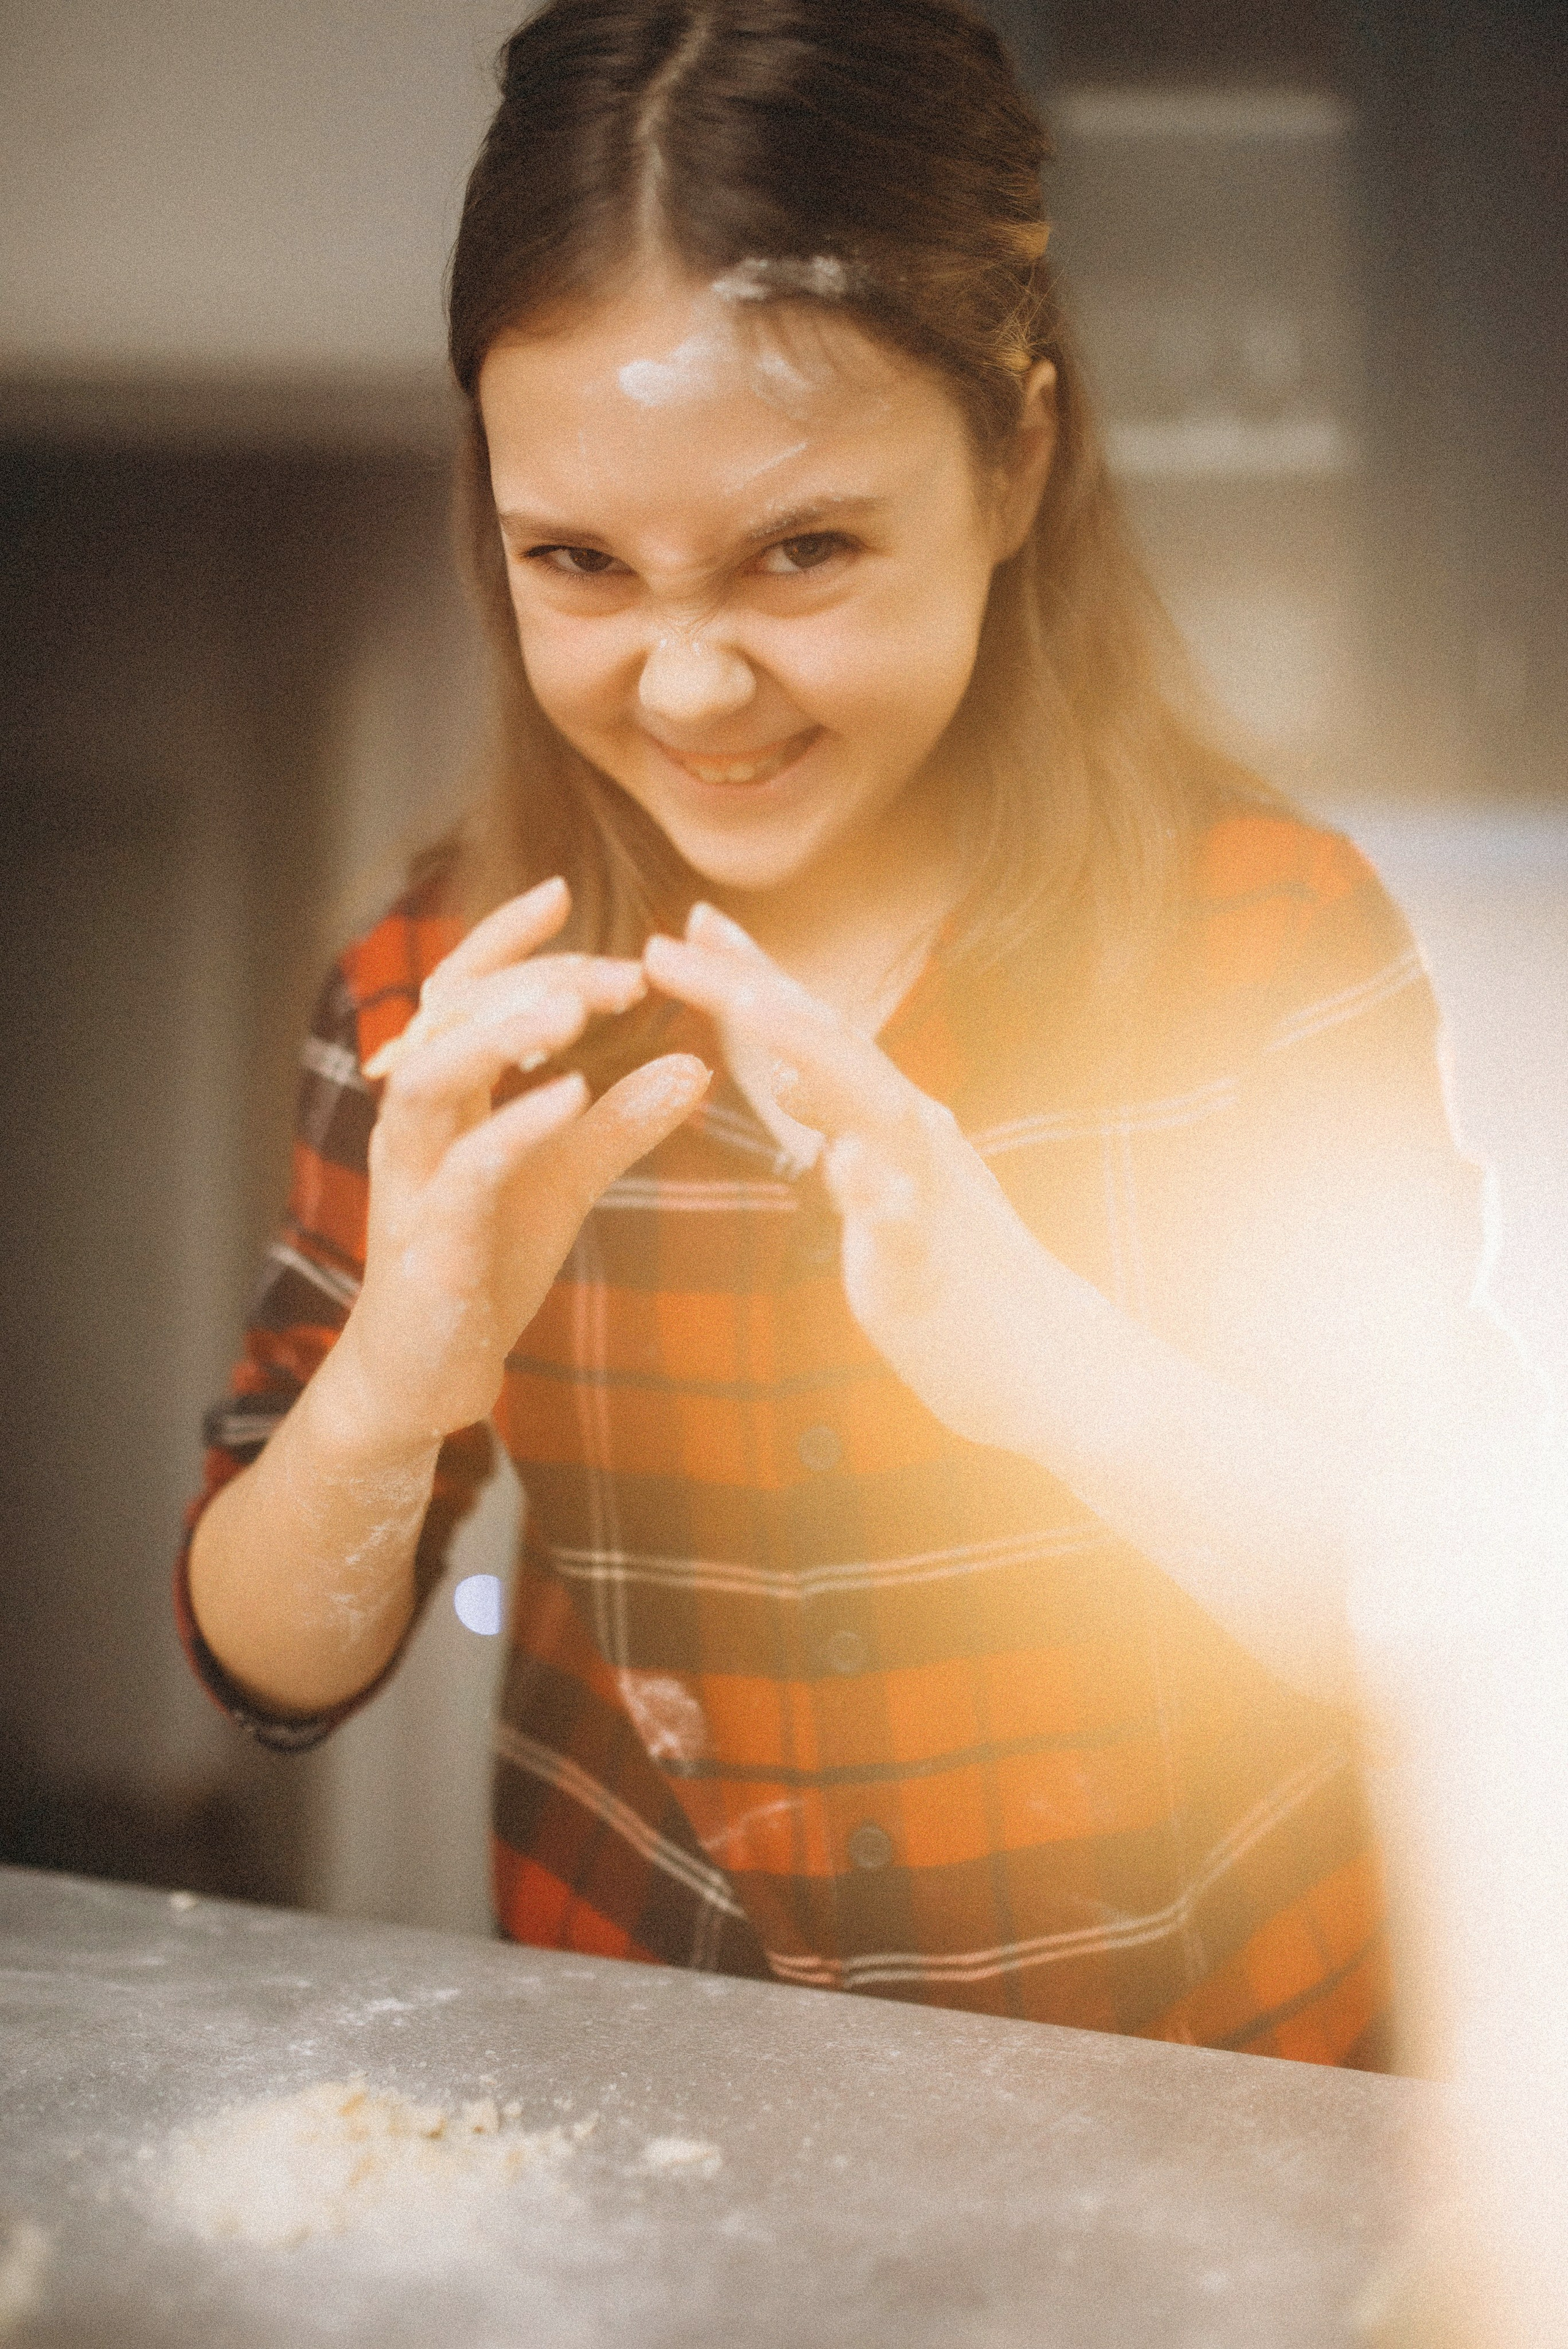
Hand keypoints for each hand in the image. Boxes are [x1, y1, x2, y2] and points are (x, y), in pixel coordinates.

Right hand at [335, 877, 710, 1455]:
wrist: (427, 1375)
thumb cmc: (484, 1264)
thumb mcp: (565, 1180)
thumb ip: (622, 1122)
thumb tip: (696, 1063)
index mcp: (444, 1097)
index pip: (459, 991)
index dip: (503, 939)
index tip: (562, 891)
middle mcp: (415, 1122)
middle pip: (452, 1016)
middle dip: (535, 982)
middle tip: (623, 973)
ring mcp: (416, 1178)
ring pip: (437, 1076)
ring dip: (507, 1032)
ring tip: (579, 1007)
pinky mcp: (431, 1240)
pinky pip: (469, 1166)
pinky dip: (517, 1124)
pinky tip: (571, 1093)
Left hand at [643, 903, 1051, 1458]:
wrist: (1040, 1357)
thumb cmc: (951, 1269)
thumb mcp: (882, 1179)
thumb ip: (842, 1125)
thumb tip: (788, 1074)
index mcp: (887, 1116)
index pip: (812, 1030)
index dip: (751, 972)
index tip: (688, 919)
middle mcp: (911, 1134)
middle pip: (830, 1043)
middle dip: (749, 988)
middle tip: (666, 944)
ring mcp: (927, 1192)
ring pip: (873, 1110)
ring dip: (814, 1056)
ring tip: (751, 1010)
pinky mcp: (932, 1264)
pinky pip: (906, 1225)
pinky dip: (878, 1193)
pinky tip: (845, 1172)